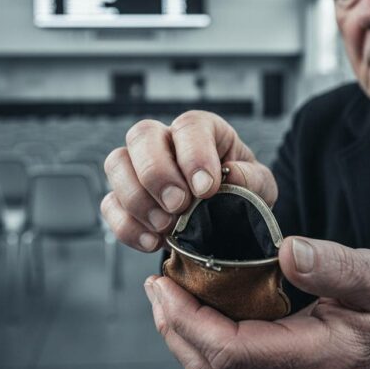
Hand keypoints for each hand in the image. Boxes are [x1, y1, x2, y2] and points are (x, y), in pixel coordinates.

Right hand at [101, 111, 276, 252]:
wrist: (227, 221)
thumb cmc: (242, 193)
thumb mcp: (260, 185)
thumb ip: (251, 179)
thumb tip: (232, 176)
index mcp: (201, 130)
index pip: (188, 127)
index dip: (193, 155)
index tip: (206, 190)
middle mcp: (164, 141)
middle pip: (141, 135)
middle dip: (157, 173)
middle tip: (178, 206)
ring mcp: (138, 168)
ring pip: (116, 164)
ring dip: (137, 198)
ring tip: (165, 226)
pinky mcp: (123, 199)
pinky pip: (110, 205)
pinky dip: (127, 226)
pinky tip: (153, 242)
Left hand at [145, 236, 369, 368]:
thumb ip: (337, 266)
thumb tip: (290, 251)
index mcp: (313, 356)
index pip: (231, 351)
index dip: (189, 320)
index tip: (166, 284)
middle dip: (172, 328)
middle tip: (156, 285)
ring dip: (181, 334)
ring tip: (165, 294)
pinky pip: (227, 365)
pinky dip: (200, 336)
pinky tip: (194, 306)